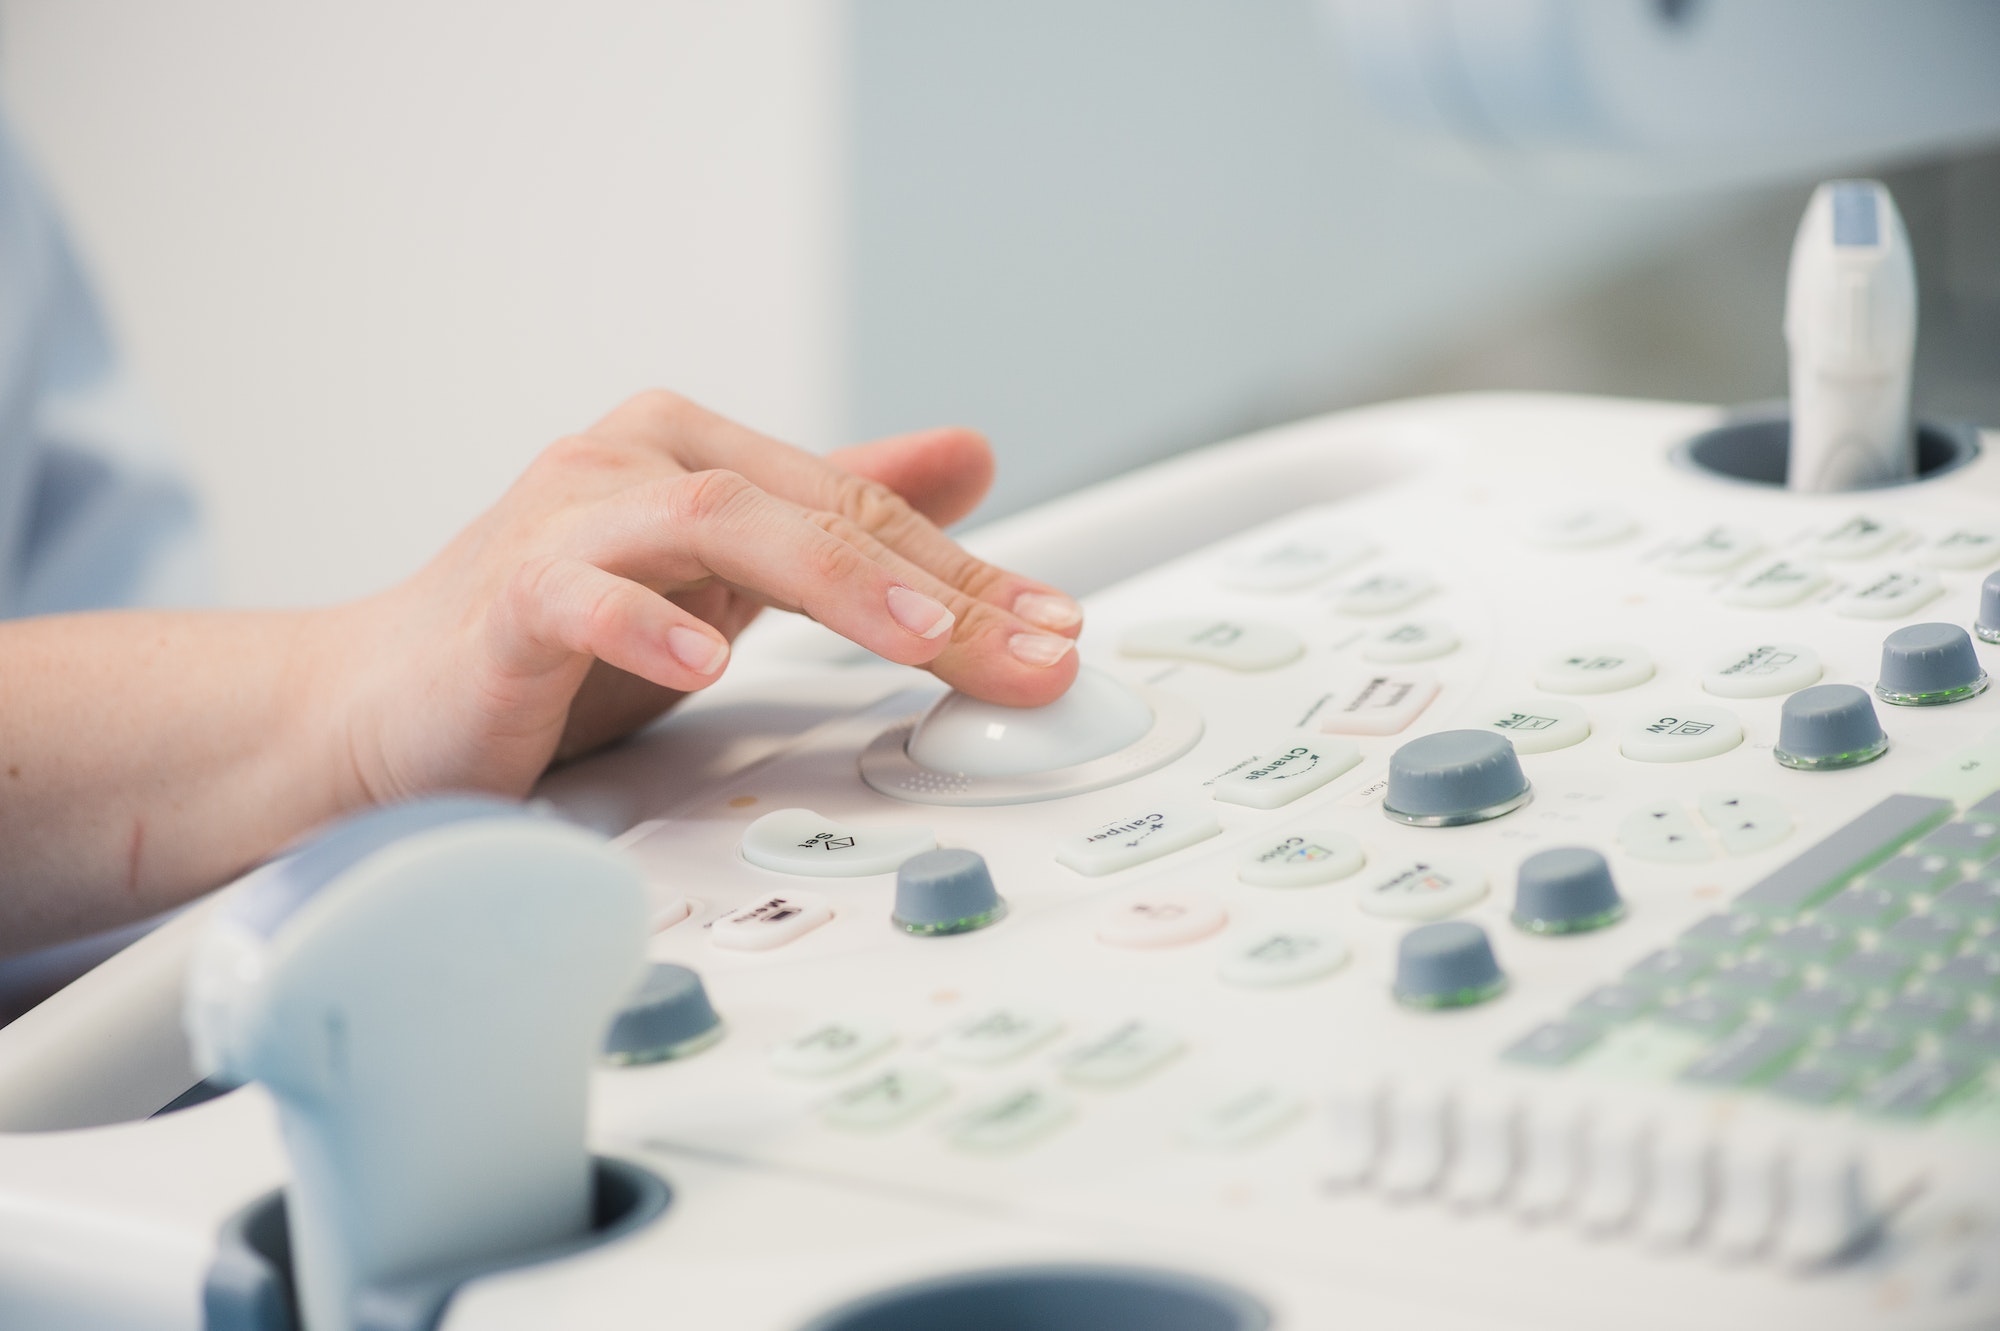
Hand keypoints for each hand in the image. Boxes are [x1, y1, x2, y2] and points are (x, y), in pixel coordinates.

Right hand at [317, 391, 1083, 806]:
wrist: (377, 710)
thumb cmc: (551, 644)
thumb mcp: (725, 581)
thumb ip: (838, 520)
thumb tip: (970, 454)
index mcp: (693, 453)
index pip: (858, 507)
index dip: (970, 570)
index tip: (1057, 629)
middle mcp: (632, 466)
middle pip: (812, 509)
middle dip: (938, 585)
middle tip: (1030, 645)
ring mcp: (563, 524)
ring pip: (715, 522)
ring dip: (830, 580)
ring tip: (919, 638)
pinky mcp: (499, 603)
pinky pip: (577, 598)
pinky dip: (648, 625)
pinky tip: (708, 662)